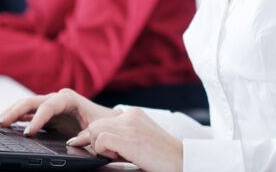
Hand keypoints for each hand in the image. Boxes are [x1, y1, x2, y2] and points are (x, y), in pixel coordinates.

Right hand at [0, 88, 118, 137]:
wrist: (106, 120)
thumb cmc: (102, 124)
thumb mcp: (97, 130)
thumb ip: (87, 136)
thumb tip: (72, 143)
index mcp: (68, 99)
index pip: (48, 106)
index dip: (37, 119)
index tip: (27, 133)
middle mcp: (56, 98)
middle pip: (30, 102)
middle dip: (14, 112)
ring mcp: (48, 105)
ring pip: (24, 106)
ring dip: (9, 113)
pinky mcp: (44, 114)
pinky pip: (25, 114)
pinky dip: (12, 118)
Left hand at [68, 107, 182, 171]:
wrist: (181, 161)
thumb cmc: (162, 155)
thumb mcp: (140, 138)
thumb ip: (123, 134)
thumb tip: (96, 140)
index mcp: (133, 114)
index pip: (103, 120)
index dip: (99, 136)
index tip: (101, 148)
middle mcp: (129, 115)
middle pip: (95, 124)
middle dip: (96, 141)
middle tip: (113, 154)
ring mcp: (129, 126)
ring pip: (94, 129)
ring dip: (99, 146)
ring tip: (117, 156)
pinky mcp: (128, 139)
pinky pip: (100, 140)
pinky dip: (103, 151)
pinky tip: (118, 157)